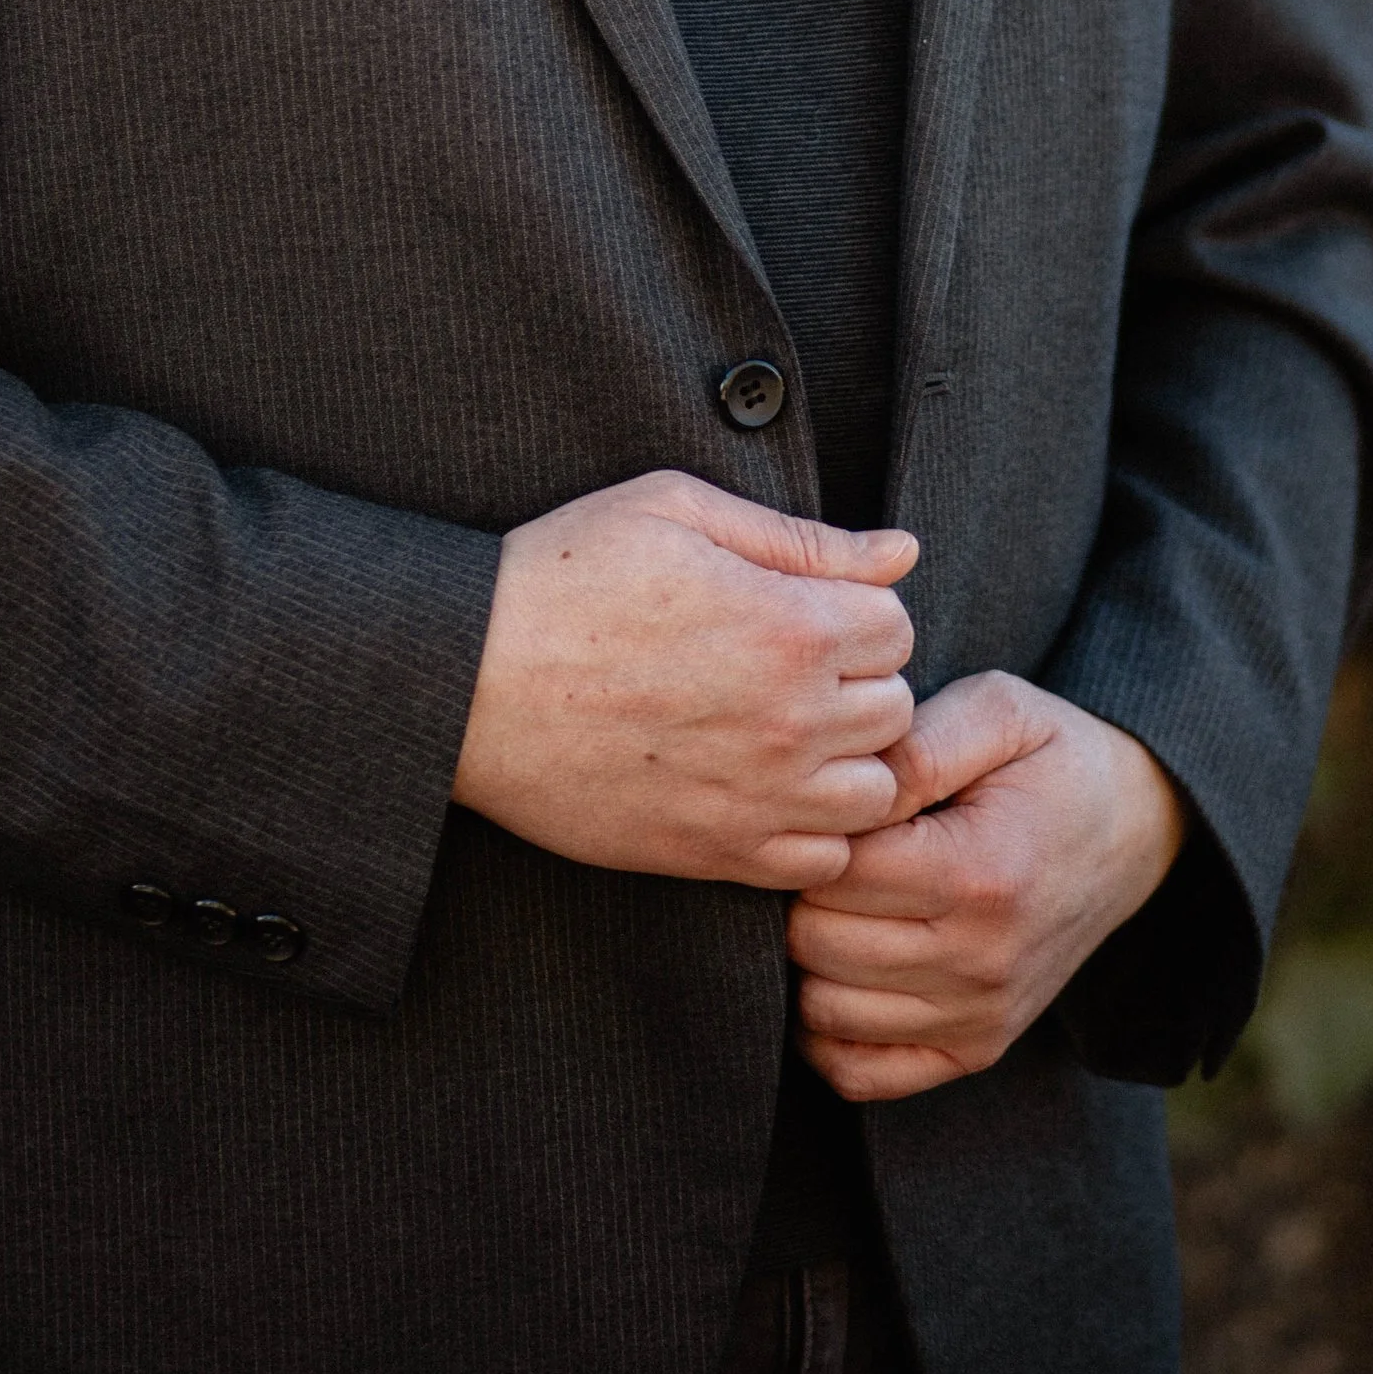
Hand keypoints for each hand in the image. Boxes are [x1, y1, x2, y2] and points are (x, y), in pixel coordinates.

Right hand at [453, 472, 917, 886]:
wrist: (470, 682)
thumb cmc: (564, 577)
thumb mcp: (676, 512)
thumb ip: (802, 537)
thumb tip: (902, 550)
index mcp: (789, 626)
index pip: (897, 626)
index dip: (854, 608)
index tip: (801, 606)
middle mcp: (791, 721)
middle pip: (895, 708)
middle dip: (855, 679)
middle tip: (784, 662)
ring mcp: (759, 798)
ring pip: (874, 792)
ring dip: (845, 758)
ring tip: (783, 727)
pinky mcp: (717, 855)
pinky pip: (820, 861)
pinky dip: (811, 829)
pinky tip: (761, 786)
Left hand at [787, 672, 1187, 1100]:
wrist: (1132, 830)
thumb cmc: (1051, 760)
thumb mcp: (999, 711)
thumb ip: (918, 743)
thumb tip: (851, 790)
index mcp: (980, 874)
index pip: (836, 876)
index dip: (816, 833)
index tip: (835, 805)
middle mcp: (981, 962)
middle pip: (818, 944)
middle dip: (802, 891)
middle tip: (828, 852)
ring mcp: (981, 1016)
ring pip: (825, 1011)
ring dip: (808, 958)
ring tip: (837, 903)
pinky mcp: (977, 1048)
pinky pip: (860, 1073)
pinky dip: (827, 1031)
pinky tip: (840, 971)